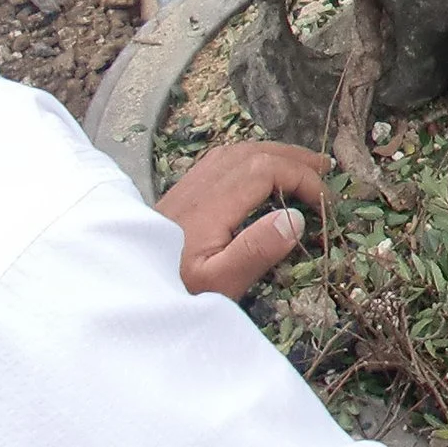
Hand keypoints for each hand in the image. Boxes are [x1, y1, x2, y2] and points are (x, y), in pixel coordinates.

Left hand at [157, 140, 330, 298]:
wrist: (121, 291)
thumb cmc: (174, 293)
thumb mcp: (217, 285)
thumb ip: (254, 252)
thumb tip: (294, 217)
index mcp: (210, 207)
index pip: (264, 170)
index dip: (301, 177)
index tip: (324, 201)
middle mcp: (197, 189)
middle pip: (251, 153)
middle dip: (293, 157)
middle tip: (325, 169)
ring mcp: (185, 190)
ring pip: (234, 153)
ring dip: (272, 154)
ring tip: (300, 165)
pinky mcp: (178, 197)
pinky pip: (219, 162)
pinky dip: (249, 158)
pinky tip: (257, 172)